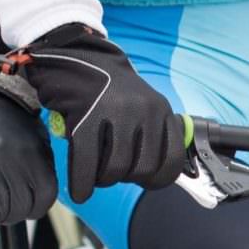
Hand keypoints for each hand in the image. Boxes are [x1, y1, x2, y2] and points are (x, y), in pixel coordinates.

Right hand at [4, 23, 185, 203]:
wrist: (76, 57)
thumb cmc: (108, 92)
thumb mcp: (141, 106)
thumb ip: (152, 134)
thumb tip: (155, 176)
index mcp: (161, 111)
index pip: (172, 159)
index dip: (157, 178)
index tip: (142, 180)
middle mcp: (145, 111)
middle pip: (143, 169)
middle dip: (126, 179)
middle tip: (113, 172)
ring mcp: (117, 113)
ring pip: (116, 168)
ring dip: (103, 180)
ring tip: (95, 174)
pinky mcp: (86, 117)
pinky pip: (87, 162)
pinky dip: (82, 183)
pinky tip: (80, 191)